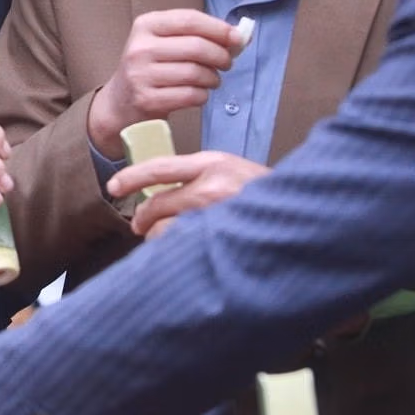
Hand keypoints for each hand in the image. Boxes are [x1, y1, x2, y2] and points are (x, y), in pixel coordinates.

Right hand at [87, 10, 239, 158]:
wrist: (121, 101)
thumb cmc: (152, 67)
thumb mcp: (164, 42)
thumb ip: (196, 35)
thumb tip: (238, 37)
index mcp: (146, 25)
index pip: (189, 20)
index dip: (219, 28)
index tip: (237, 38)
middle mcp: (140, 47)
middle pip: (196, 47)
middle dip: (221, 56)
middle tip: (227, 63)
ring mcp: (141, 75)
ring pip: (196, 73)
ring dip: (213, 78)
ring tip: (213, 80)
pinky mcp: (147, 100)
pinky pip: (190, 95)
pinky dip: (203, 95)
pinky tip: (199, 93)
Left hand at [109, 151, 270, 237]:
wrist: (301, 210)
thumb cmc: (262, 193)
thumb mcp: (230, 171)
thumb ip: (199, 178)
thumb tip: (161, 194)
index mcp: (212, 164)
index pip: (159, 167)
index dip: (132, 178)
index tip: (114, 186)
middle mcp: (213, 186)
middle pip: (158, 204)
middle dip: (143, 218)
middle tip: (139, 226)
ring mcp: (218, 214)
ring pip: (168, 230)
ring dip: (159, 237)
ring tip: (163, 239)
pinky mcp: (222, 238)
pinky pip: (185, 246)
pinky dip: (177, 249)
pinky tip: (182, 250)